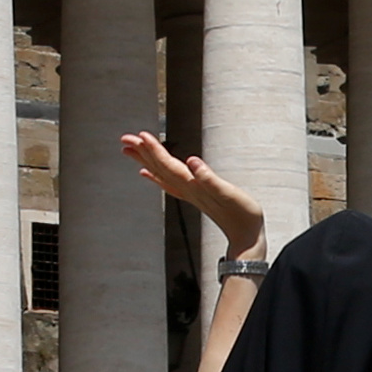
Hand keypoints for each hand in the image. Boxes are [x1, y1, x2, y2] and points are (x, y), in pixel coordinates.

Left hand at [122, 131, 262, 253]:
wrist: (245, 236)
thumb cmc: (242, 214)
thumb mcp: (228, 193)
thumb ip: (209, 177)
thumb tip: (192, 161)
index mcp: (193, 185)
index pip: (168, 164)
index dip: (155, 149)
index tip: (142, 135)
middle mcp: (187, 189)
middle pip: (159, 168)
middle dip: (143, 152)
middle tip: (125, 138)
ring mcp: (189, 194)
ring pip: (160, 174)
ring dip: (145, 160)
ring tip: (128, 149)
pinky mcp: (194, 196)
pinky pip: (168, 184)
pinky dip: (155, 176)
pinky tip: (145, 172)